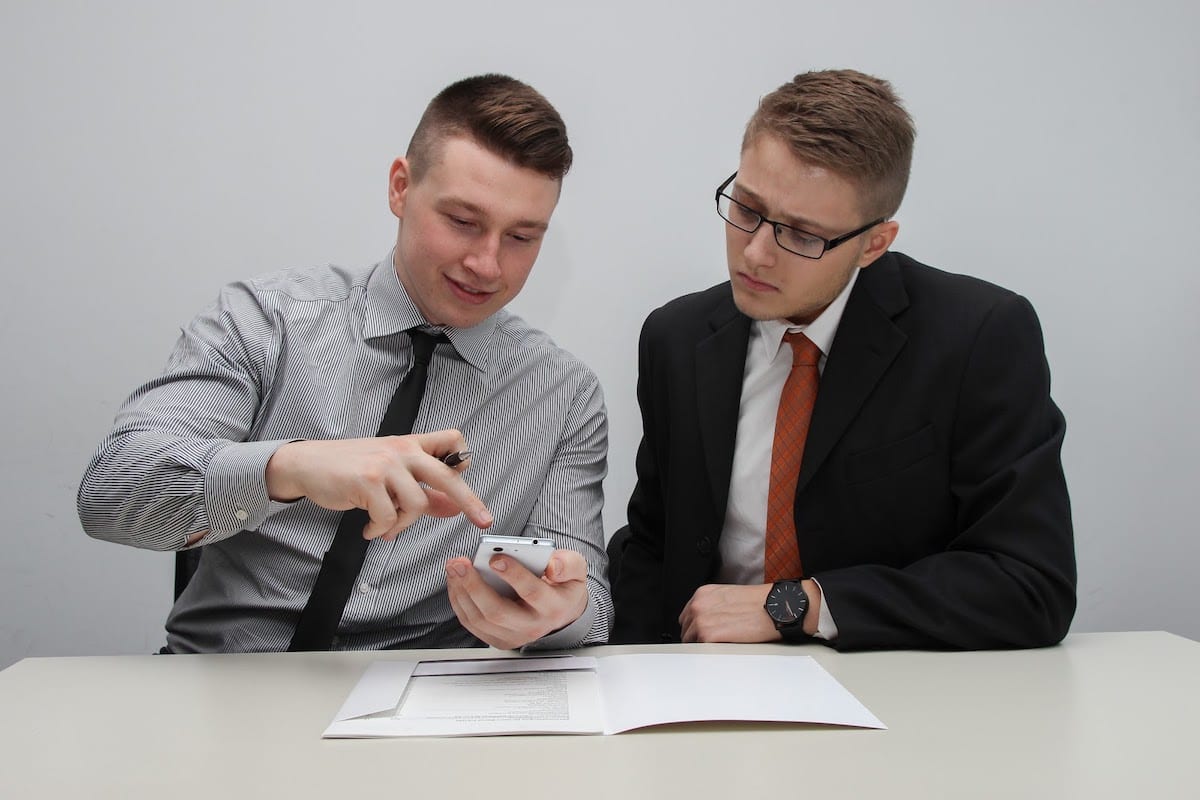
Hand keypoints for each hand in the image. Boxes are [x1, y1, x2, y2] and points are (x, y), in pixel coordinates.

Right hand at [264, 429, 491, 540]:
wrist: (308, 464)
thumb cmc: (350, 468)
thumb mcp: (389, 474)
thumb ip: (423, 490)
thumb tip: (453, 508)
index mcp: (410, 444)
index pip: (451, 439)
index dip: (462, 458)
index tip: (464, 475)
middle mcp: (401, 450)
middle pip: (446, 475)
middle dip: (469, 501)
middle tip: (483, 520)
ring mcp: (385, 464)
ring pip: (416, 504)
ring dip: (402, 525)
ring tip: (386, 527)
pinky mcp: (367, 481)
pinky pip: (389, 517)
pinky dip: (381, 529)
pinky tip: (370, 528)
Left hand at [445, 548, 588, 649]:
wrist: (561, 611)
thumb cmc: (563, 585)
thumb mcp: (576, 570)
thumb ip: (568, 564)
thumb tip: (552, 566)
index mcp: (553, 607)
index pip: (531, 592)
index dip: (513, 575)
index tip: (495, 558)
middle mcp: (532, 627)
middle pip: (497, 612)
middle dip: (474, 585)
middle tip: (460, 563)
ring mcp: (513, 636)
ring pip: (480, 619)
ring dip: (461, 592)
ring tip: (454, 567)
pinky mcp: (498, 639)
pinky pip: (472, 623)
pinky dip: (459, 601)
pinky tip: (455, 581)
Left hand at [679, 583, 780, 642]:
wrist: (775, 607)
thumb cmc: (759, 603)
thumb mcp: (729, 596)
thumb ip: (713, 607)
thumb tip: (707, 622)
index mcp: (703, 594)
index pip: (687, 616)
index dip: (695, 627)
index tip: (704, 633)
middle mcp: (698, 605)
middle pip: (686, 629)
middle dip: (696, 637)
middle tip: (715, 642)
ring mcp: (701, 620)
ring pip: (690, 641)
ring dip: (702, 646)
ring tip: (720, 646)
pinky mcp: (708, 635)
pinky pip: (698, 649)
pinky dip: (707, 652)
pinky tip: (722, 649)